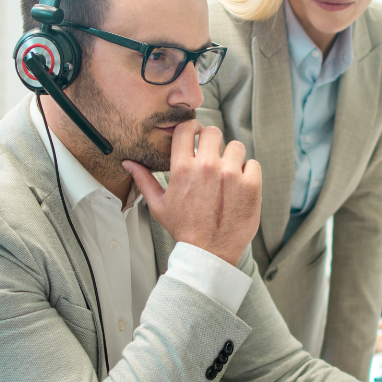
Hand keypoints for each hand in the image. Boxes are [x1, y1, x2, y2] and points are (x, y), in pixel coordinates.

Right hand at [124, 120, 261, 264]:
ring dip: (232, 157)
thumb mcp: (159, 205)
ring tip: (228, 175)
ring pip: (236, 146)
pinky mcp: (251, 185)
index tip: (196, 137)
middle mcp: (207, 167)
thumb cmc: (184, 229)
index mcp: (183, 168)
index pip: (187, 128)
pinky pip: (253, 164)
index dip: (192, 129)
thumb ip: (144, 180)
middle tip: (213, 157)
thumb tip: (128, 163)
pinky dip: (249, 173)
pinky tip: (240, 186)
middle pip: (213, 132)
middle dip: (212, 142)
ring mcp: (231, 174)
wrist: (209, 253)